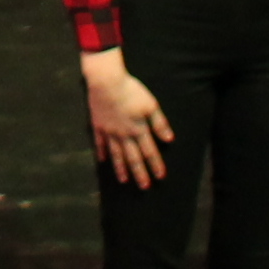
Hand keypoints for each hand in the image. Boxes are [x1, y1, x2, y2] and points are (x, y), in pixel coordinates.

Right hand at [84, 55, 174, 188]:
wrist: (106, 81)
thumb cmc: (131, 90)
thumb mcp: (151, 104)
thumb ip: (159, 123)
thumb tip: (169, 139)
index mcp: (138, 129)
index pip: (149, 151)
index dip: (156, 164)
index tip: (160, 177)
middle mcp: (124, 134)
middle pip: (133, 157)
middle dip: (140, 173)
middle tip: (144, 187)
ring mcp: (109, 131)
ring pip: (116, 154)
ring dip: (121, 168)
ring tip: (124, 180)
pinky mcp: (98, 125)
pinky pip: (100, 142)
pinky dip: (101, 152)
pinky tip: (103, 161)